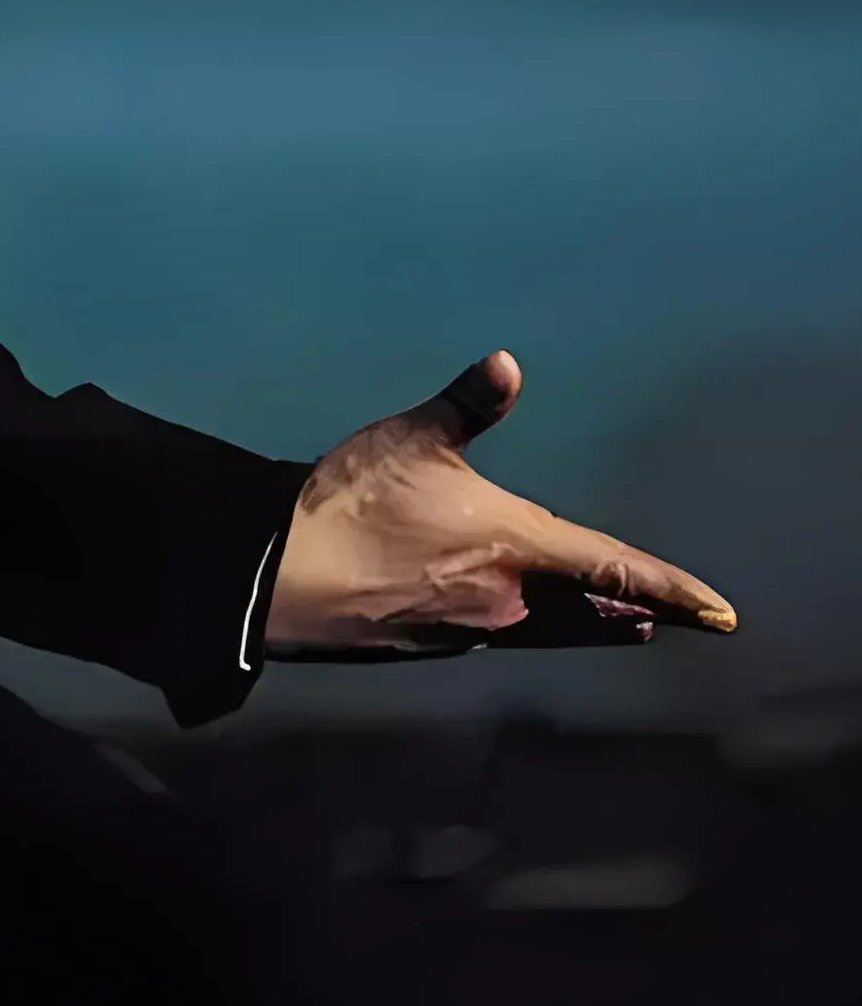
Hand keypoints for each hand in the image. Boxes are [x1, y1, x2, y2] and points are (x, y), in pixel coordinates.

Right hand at [265, 349, 737, 657]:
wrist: (287, 577)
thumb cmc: (353, 503)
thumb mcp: (412, 438)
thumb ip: (466, 404)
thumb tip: (507, 363)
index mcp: (516, 547)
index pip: (616, 570)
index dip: (672, 589)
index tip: (718, 611)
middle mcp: (510, 600)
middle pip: (595, 614)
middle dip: (639, 612)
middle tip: (678, 618)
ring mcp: (476, 628)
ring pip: (555, 631)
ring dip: (595, 625)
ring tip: (628, 624)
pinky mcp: (439, 642)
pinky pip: (511, 635)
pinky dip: (541, 627)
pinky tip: (528, 618)